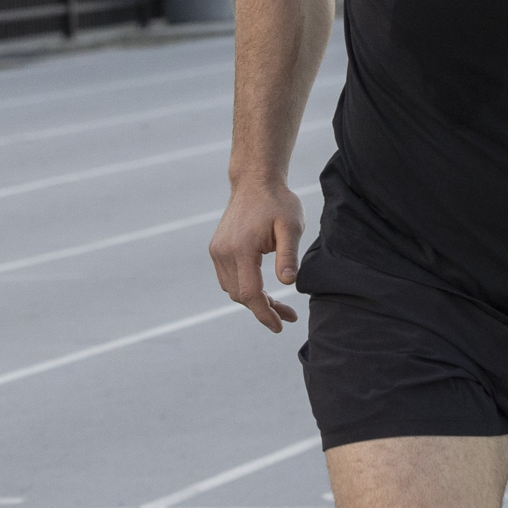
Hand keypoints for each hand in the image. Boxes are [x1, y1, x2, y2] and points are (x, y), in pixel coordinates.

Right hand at [209, 177, 306, 329]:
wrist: (255, 182)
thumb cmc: (278, 202)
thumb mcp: (290, 226)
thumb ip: (288, 255)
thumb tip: (288, 284)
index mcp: (241, 249)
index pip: (250, 293)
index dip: (264, 313)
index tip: (280, 326)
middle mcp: (222, 252)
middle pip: (240, 295)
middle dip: (263, 310)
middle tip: (289, 315)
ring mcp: (216, 251)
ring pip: (233, 290)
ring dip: (254, 301)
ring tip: (280, 305)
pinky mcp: (216, 249)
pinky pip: (228, 279)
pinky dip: (244, 289)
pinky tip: (263, 290)